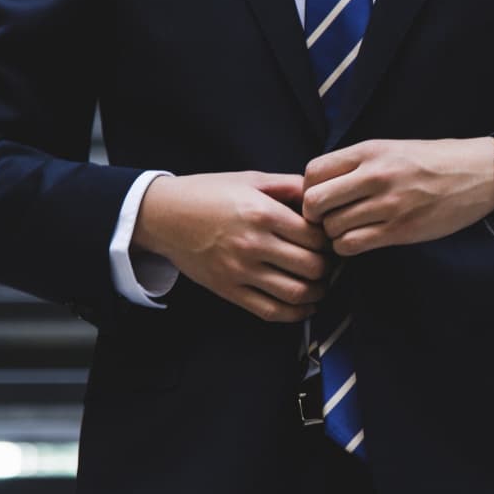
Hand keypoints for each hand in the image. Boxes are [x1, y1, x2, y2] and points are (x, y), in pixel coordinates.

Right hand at [132, 171, 333, 321]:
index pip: (315, 237)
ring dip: (318, 292)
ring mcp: (240, 271)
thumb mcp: (250, 179)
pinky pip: (270, 311)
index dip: (330, 240)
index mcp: (262, 213)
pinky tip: (305, 305)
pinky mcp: (229, 290)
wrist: (164, 216)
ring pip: (296, 293)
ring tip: (321, 285)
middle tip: (330, 263)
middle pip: (312, 267)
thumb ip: (289, 186)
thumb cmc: (208, 193)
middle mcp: (253, 244)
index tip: (330, 240)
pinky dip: (295, 314)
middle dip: (328, 267)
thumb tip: (322, 195)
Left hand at [302, 138, 493, 255]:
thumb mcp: (390, 149)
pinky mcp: (400, 230)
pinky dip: (347, 247)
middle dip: (314, 215)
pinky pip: (352, 245)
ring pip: (332, 228)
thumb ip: (356, 164)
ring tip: (347, 230)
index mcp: (369, 151)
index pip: (313, 172)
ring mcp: (388, 204)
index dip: (308, 189)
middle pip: (314, 202)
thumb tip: (318, 185)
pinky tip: (359, 241)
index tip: (320, 197)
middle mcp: (375, 176)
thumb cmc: (432, 162)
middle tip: (326, 219)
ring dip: (333, 234)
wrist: (478, 174)